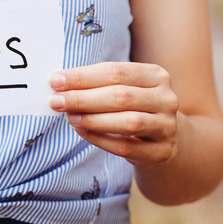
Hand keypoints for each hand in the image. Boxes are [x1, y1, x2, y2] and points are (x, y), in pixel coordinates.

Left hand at [49, 62, 178, 168]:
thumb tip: (58, 83)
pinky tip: (82, 131)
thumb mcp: (124, 88)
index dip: (83, 76)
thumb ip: (97, 83)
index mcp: (156, 75)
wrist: (164, 138)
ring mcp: (167, 127)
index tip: (55, 80)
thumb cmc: (134, 106)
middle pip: (121, 96)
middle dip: (83, 98)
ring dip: (93, 119)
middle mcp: (166, 99)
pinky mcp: (161, 152)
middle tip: (55, 101)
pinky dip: (100, 139)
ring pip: (128, 122)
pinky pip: (126, 147)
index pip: (115, 72)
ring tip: (69, 117)